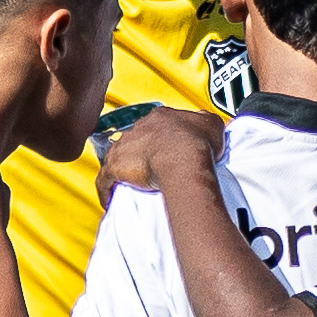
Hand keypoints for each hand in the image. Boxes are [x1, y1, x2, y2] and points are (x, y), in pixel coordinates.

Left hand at [96, 106, 217, 199]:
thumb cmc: (198, 143)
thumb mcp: (212, 124)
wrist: (184, 158)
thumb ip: (206, 121)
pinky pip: (104, 179)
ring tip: (130, 184)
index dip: (160, 137)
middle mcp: (140, 128)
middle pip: (136, 139)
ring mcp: (125, 145)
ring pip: (118, 156)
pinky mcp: (116, 165)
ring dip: (123, 169)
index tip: (166, 148)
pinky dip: (106, 189)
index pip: (156, 125)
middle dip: (141, 152)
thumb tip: (207, 124)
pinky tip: (110, 199)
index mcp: (162, 117)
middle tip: (152, 168)